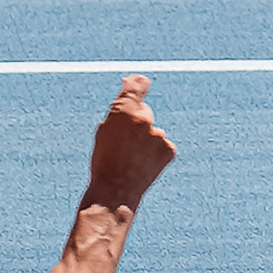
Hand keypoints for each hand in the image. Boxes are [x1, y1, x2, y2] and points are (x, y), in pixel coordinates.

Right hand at [87, 74, 172, 206]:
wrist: (116, 190)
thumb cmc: (104, 161)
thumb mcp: (104, 131)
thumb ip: (118, 110)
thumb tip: (129, 91)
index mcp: (123, 111)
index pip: (136, 86)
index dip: (138, 82)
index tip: (140, 81)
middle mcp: (144, 119)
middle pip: (144, 113)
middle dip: (137, 122)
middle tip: (125, 142)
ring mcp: (158, 135)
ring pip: (153, 132)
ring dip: (146, 140)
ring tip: (130, 159)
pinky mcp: (168, 149)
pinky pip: (162, 145)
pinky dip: (155, 153)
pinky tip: (142, 164)